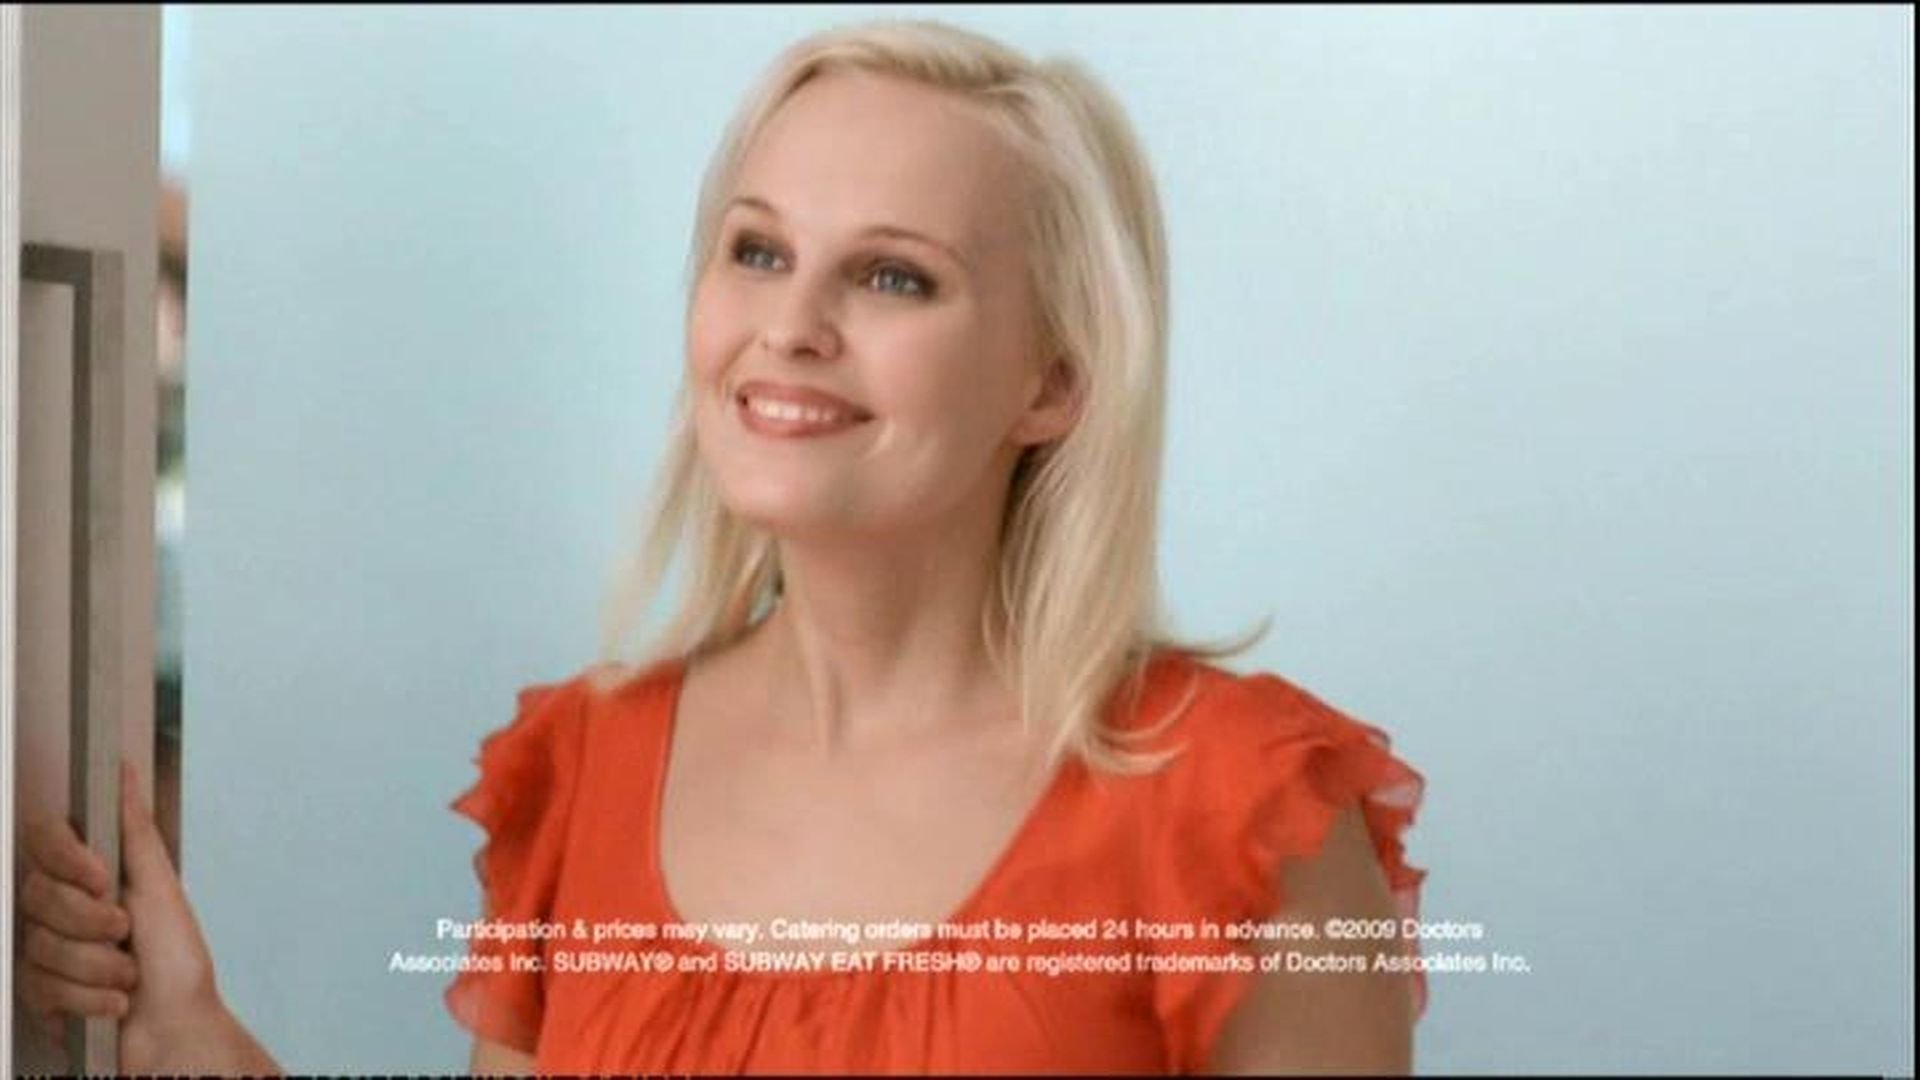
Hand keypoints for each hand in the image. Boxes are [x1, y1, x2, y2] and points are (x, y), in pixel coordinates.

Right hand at [14, 759, 279, 1072]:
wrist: (178, 1033)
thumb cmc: (178, 963)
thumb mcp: (161, 888)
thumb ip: (135, 830)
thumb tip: (123, 769)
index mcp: (90, 877)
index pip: (42, 840)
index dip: (65, 858)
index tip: (101, 877)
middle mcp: (61, 910)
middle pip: (38, 895)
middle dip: (92, 922)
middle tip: (126, 934)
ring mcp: (45, 952)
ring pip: (41, 946)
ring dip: (99, 967)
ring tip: (130, 976)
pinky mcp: (39, 995)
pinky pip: (41, 987)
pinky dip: (89, 998)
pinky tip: (113, 1004)